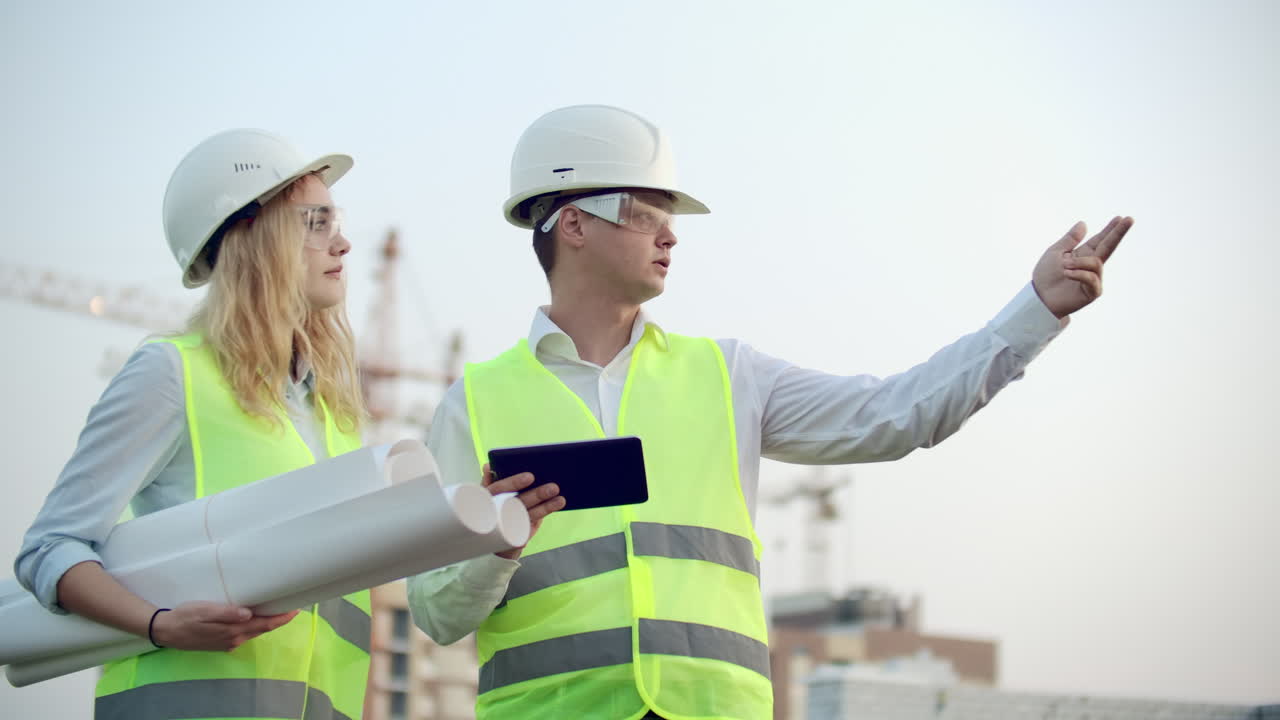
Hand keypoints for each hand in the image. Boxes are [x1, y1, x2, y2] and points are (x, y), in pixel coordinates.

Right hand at [151, 602, 299, 651]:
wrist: (165, 631)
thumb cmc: (185, 617)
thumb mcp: (204, 610)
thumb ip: (226, 613)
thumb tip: (248, 614)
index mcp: (233, 631)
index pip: (264, 624)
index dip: (281, 618)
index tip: (296, 609)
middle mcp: (234, 639)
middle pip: (262, 629)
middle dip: (278, 619)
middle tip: (291, 606)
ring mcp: (227, 642)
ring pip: (253, 632)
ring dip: (267, 622)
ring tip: (277, 609)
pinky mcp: (221, 642)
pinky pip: (243, 634)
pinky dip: (254, 626)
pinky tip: (254, 617)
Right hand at [482, 463, 564, 559]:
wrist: (489, 540)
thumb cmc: (494, 508)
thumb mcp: (490, 494)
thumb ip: (492, 480)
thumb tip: (488, 466)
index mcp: (487, 497)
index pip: (498, 489)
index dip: (513, 483)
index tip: (530, 477)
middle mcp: (495, 512)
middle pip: (519, 503)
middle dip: (537, 495)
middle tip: (554, 487)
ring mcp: (506, 528)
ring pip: (529, 516)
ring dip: (545, 508)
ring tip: (561, 500)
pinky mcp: (515, 540)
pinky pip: (528, 534)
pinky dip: (540, 528)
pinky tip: (556, 512)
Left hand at [1032, 216, 1133, 317]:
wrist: (1039, 297)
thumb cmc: (1045, 276)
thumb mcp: (1055, 253)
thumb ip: (1070, 240)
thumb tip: (1083, 223)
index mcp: (1083, 254)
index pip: (1100, 240)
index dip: (1110, 230)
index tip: (1120, 217)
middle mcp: (1091, 266)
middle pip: (1109, 247)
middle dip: (1118, 233)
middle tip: (1130, 219)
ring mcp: (1094, 279)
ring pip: (1096, 263)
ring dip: (1079, 263)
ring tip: (1064, 266)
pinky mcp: (1093, 292)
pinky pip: (1091, 278)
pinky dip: (1078, 274)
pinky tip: (1067, 274)